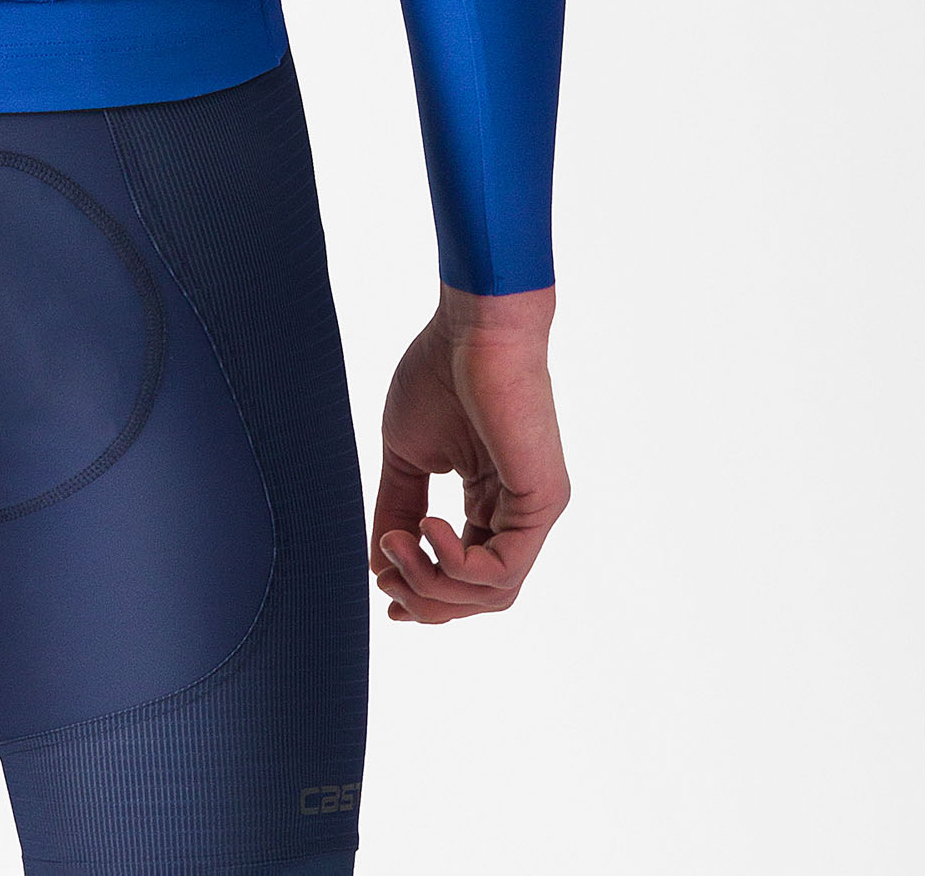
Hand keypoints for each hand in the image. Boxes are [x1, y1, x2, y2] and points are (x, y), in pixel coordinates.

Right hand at [370, 283, 566, 624]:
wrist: (473, 324)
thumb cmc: (441, 370)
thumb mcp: (407, 453)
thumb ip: (397, 509)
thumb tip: (382, 567)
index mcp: (489, 501)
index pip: (466, 574)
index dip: (424, 592)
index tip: (384, 588)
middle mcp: (517, 514)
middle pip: (480, 598)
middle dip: (426, 600)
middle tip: (387, 580)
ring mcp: (534, 511)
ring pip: (491, 594)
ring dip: (433, 583)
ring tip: (400, 543)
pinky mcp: (542, 502)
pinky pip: (503, 569)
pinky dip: (456, 564)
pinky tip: (428, 528)